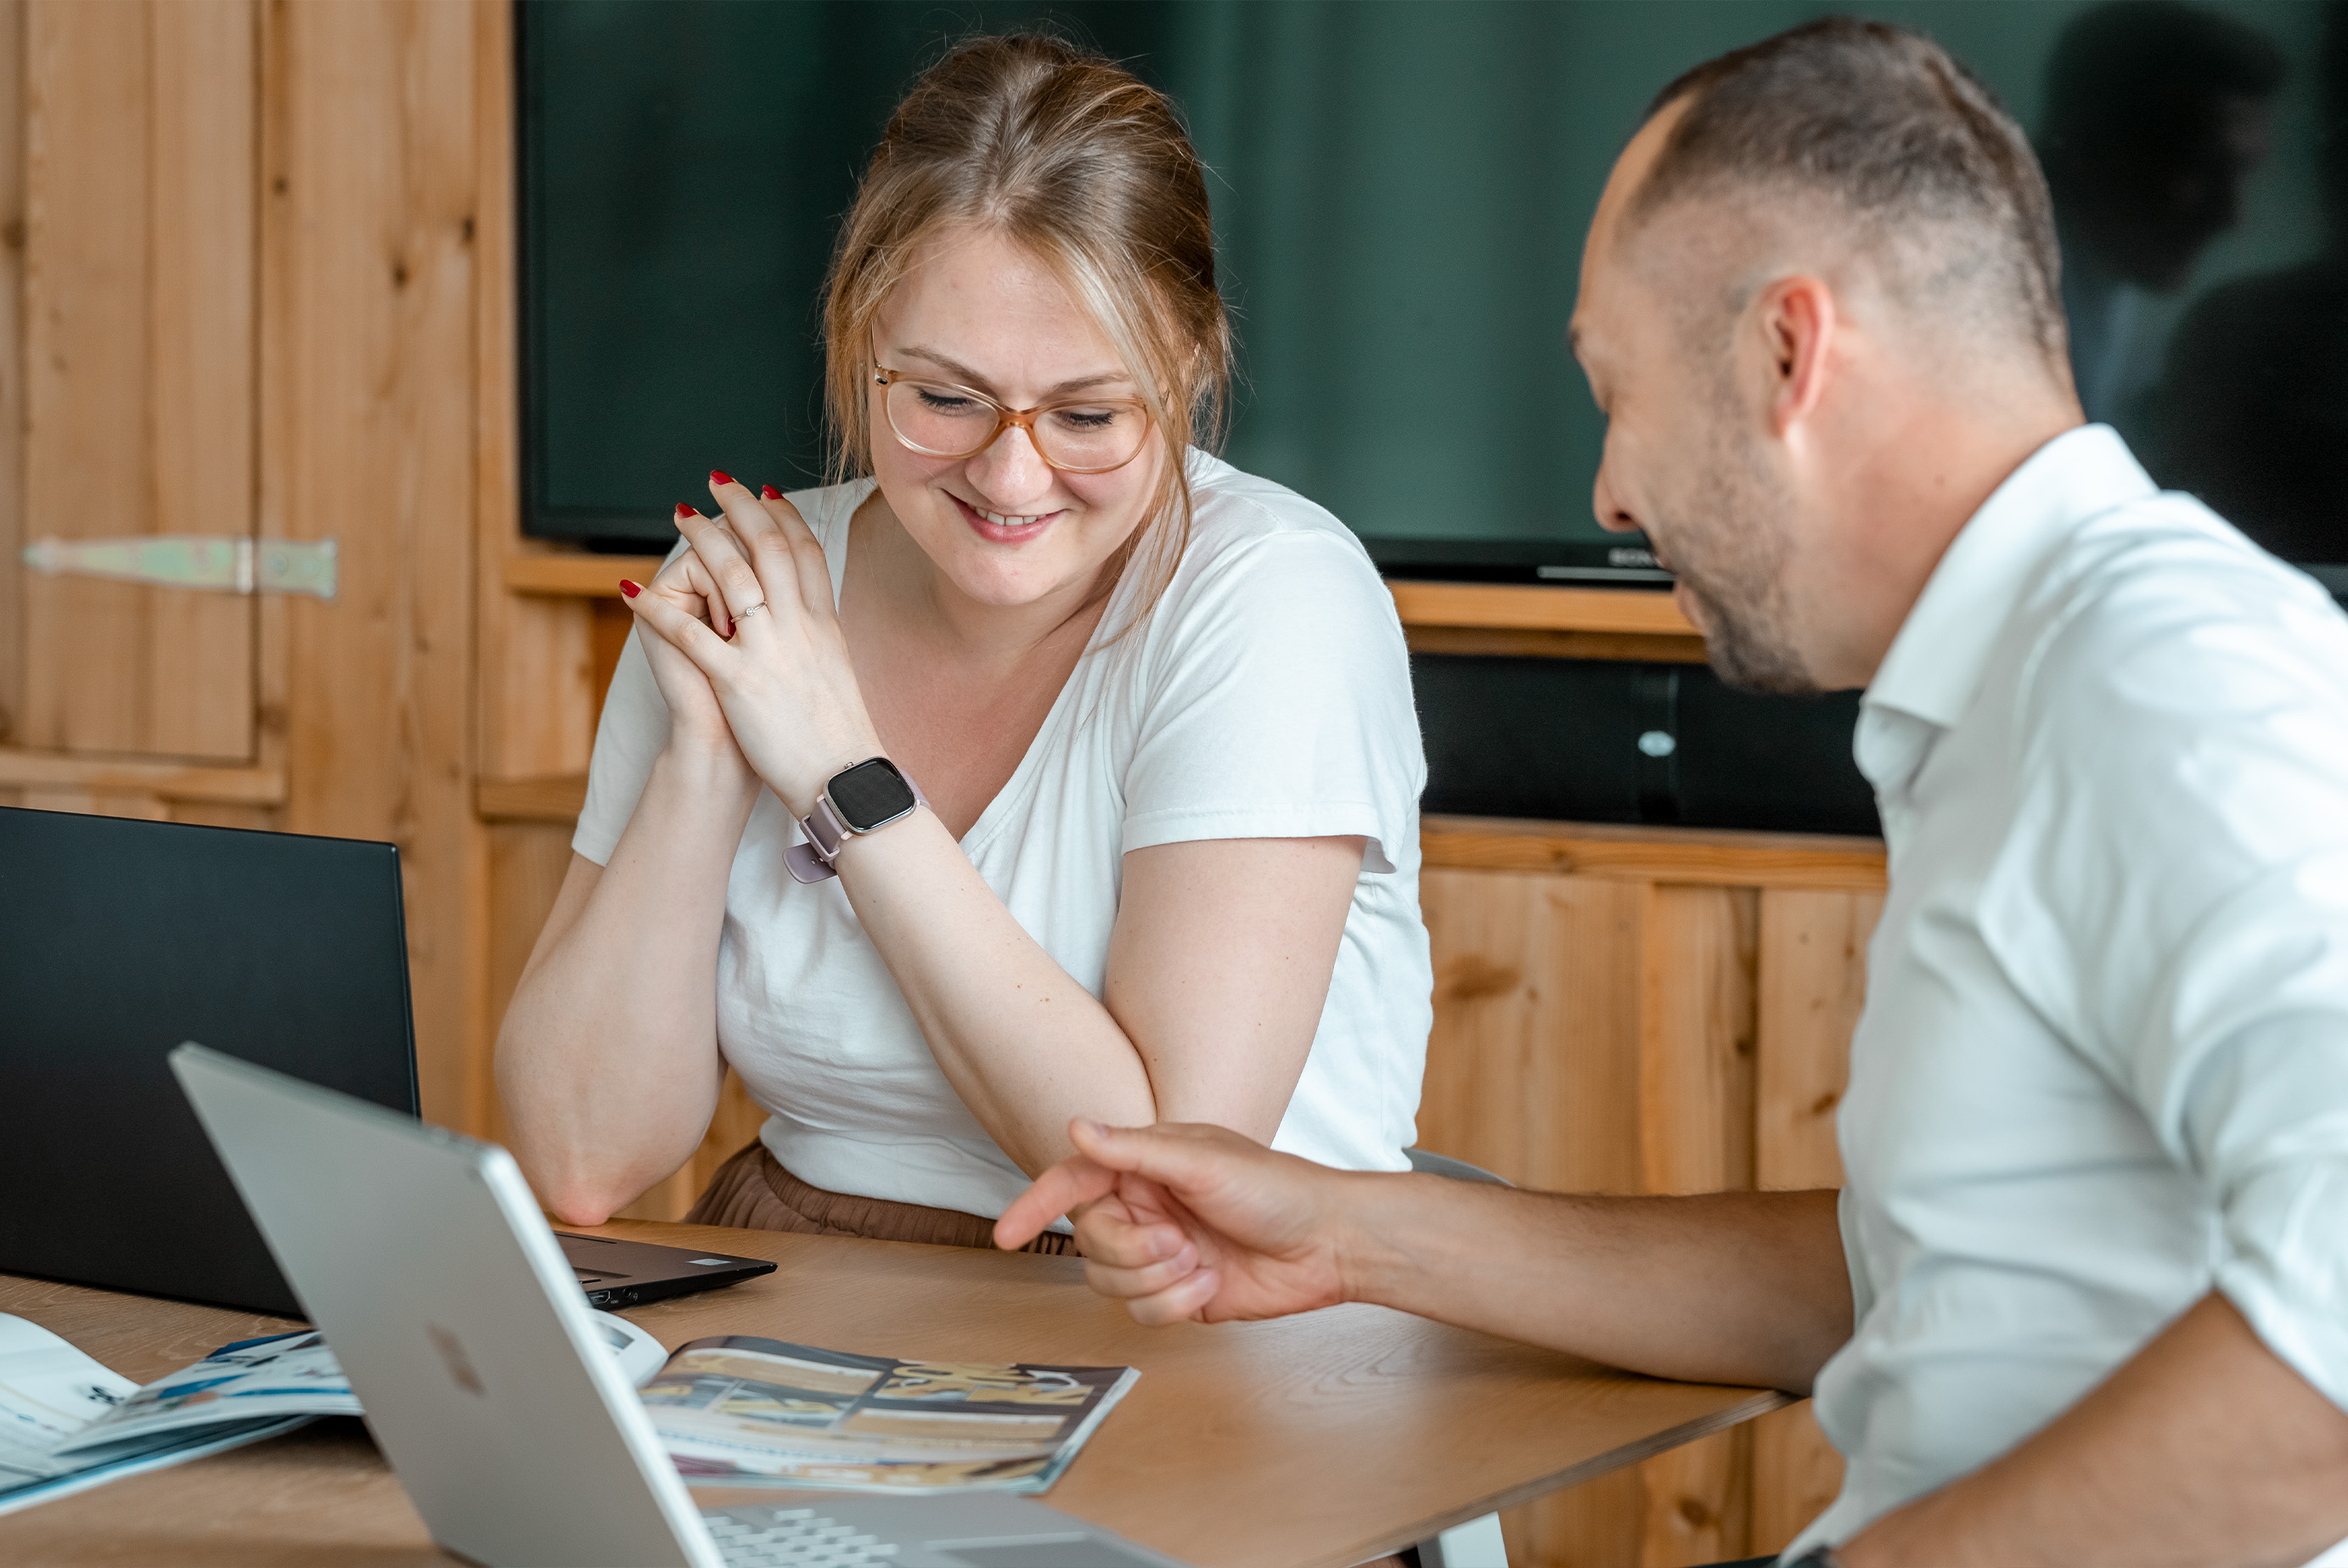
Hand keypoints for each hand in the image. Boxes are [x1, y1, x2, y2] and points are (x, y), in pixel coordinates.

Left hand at [621, 473, 884, 815]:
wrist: (843, 778)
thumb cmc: (840, 738)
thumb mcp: (839, 674)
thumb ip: (820, 640)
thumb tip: (811, 621)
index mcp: (825, 625)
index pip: (808, 552)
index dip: (785, 516)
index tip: (767, 492)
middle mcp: (800, 627)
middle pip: (770, 547)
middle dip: (742, 508)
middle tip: (717, 482)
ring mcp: (769, 651)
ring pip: (732, 574)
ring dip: (702, 538)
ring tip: (680, 515)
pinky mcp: (739, 680)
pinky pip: (689, 634)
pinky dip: (657, 609)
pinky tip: (633, 591)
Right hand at [993, 1120, 1357, 1324]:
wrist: (1327, 1244)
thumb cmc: (1275, 1188)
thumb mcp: (1202, 1160)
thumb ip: (1135, 1149)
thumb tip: (1076, 1126)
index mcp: (1144, 1165)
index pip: (1072, 1180)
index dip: (1035, 1204)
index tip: (1003, 1235)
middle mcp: (1145, 1206)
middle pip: (1089, 1240)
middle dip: (1128, 1250)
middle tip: (1176, 1242)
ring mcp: (1159, 1251)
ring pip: (1109, 1281)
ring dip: (1151, 1281)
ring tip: (1197, 1264)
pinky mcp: (1177, 1292)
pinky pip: (1141, 1312)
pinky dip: (1172, 1306)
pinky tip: (1209, 1289)